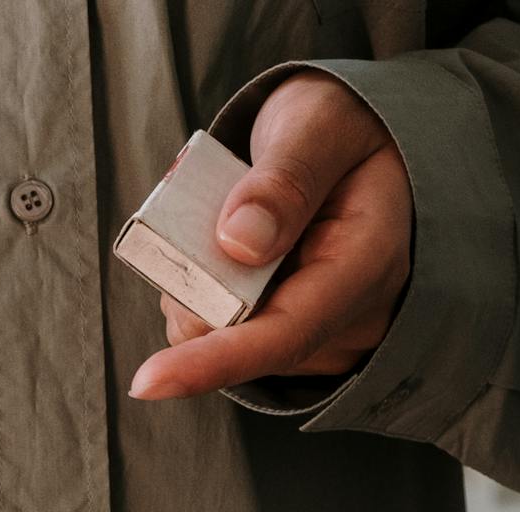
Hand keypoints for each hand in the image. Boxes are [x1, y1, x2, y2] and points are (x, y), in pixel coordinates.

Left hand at [130, 72, 411, 401]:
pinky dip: (205, 293)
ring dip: (200, 285)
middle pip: (243, 340)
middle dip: (197, 288)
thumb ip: (285, 176)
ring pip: (225, 340)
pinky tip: (225, 249)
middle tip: (208, 200)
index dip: (216, 361)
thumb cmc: (342, 127)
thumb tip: (237, 241)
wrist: (358, 146)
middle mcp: (353, 317)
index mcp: (370, 262)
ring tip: (229, 216)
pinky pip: (225, 335)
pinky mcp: (295, 345)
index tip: (148, 381)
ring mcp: (325, 339)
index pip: (288, 332)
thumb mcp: (322, 121)